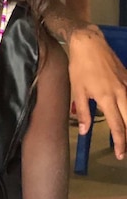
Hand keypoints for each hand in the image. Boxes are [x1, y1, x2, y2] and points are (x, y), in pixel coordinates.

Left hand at [67, 25, 126, 158]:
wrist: (89, 44)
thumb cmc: (80, 67)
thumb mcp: (77, 90)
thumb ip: (83, 112)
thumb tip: (85, 131)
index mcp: (107, 98)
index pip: (117, 127)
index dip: (120, 143)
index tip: (121, 155)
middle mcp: (122, 94)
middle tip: (125, 150)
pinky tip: (126, 111)